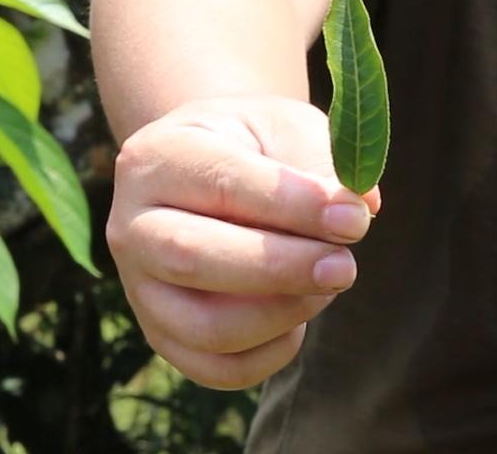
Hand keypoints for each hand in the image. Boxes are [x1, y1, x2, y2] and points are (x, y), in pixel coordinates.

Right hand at [105, 95, 381, 389]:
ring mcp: (139, 288)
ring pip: (204, 327)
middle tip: (345, 266)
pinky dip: (270, 353)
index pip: (219, 184)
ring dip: (281, 314)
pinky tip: (298, 317)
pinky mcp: (161, 334)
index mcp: (157, 158)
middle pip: (192, 259)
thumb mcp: (283, 127)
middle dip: (280, 269)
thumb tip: (364, 206)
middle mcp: (131, 225)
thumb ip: (321, 160)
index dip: (291, 206)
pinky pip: (216, 369)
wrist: (207, 171)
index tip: (353, 218)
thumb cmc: (252, 146)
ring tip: (326, 285)